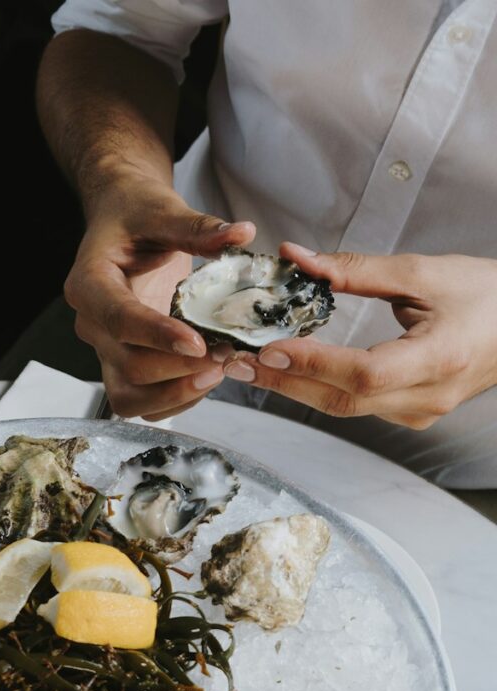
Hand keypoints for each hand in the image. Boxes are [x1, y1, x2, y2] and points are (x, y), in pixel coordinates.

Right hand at [64, 175, 254, 419]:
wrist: (120, 221)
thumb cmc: (134, 214)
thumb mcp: (163, 209)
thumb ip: (198, 228)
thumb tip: (242, 234)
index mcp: (88, 284)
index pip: (119, 320)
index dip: (158, 336)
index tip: (199, 344)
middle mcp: (91, 324)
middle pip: (128, 366)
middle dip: (179, 370)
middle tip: (227, 354)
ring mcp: (105, 349)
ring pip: (129, 398)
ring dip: (175, 394)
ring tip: (218, 372)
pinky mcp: (123, 363)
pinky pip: (143, 401)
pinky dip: (176, 399)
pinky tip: (208, 377)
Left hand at [228, 244, 496, 429]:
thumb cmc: (488, 294)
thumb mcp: (425, 271)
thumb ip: (357, 269)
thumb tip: (297, 258)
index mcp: (441, 358)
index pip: (364, 373)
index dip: (314, 364)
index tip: (271, 348)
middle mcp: (428, 396)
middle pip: (342, 399)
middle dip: (284, 380)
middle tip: (237, 361)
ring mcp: (418, 412)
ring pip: (342, 408)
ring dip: (293, 386)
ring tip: (250, 366)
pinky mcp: (409, 414)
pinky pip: (353, 406)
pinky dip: (316, 388)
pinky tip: (286, 372)